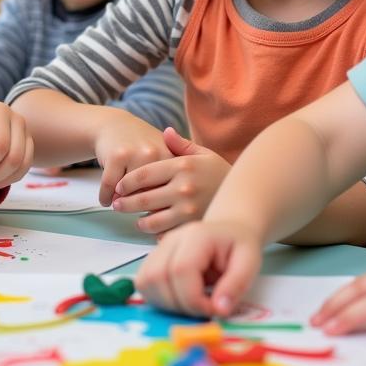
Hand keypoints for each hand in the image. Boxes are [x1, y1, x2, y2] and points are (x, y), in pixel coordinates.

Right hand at [93, 111, 169, 205]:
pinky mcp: (116, 156)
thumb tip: (160, 216)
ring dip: (120, 203)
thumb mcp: (162, 157)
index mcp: (170, 157)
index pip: (168, 192)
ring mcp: (136, 154)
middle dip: (138, 207)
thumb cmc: (141, 146)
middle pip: (148, 194)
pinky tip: (105, 200)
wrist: (114, 125)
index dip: (160, 208)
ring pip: (128, 192)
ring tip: (117, 206)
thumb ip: (167, 182)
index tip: (152, 214)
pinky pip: (110, 186)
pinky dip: (105, 197)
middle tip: (132, 211)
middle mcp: (155, 154)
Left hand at [112, 127, 229, 233]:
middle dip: (125, 203)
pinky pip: (166, 234)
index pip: (143, 174)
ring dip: (139, 221)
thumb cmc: (220, 173)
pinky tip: (155, 228)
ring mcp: (188, 209)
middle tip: (117, 204)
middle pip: (142, 198)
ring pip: (151, 220)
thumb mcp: (203, 154)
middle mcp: (184, 187)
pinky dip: (156, 233)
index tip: (119, 186)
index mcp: (182, 166)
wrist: (247, 196)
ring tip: (136, 218)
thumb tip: (165, 132)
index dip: (126, 182)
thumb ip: (181, 145)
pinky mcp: (192, 227)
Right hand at [134, 219, 263, 317]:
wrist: (229, 231)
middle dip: (180, 304)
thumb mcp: (250, 263)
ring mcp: (158, 249)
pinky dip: (159, 299)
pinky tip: (180, 300)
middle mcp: (171, 239)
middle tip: (204, 309)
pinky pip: (144, 284)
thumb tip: (219, 310)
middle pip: (158, 277)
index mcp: (196, 236)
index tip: (214, 311)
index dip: (194, 299)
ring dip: (166, 304)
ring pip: (146, 282)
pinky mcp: (152, 260)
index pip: (181, 270)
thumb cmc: (239, 246)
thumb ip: (236, 286)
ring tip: (193, 304)